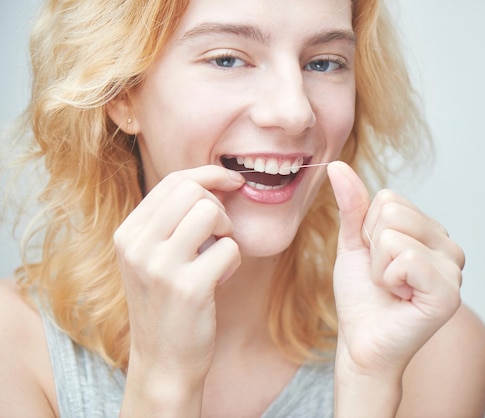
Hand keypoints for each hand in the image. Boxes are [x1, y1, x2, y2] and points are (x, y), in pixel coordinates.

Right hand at [114, 165, 244, 387]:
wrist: (164, 360)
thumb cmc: (167, 303)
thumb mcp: (153, 258)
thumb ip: (172, 221)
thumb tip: (215, 181)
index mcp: (128, 233)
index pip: (173, 181)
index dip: (209, 175)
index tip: (232, 181)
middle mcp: (137, 246)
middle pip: (192, 190)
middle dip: (218, 205)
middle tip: (220, 233)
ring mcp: (160, 267)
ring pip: (210, 212)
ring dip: (227, 231)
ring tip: (217, 256)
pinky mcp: (188, 288)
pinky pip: (229, 248)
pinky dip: (233, 261)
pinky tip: (219, 280)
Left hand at [328, 161, 463, 376]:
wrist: (360, 340)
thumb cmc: (361, 295)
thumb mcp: (353, 243)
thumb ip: (352, 205)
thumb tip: (337, 164)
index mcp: (429, 230)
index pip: (388, 198)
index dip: (368, 231)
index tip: (376, 260)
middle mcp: (448, 245)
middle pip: (391, 213)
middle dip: (373, 249)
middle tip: (384, 278)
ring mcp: (453, 268)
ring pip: (394, 236)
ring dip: (379, 268)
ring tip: (393, 289)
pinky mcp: (448, 292)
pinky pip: (407, 259)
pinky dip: (389, 280)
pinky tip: (402, 299)